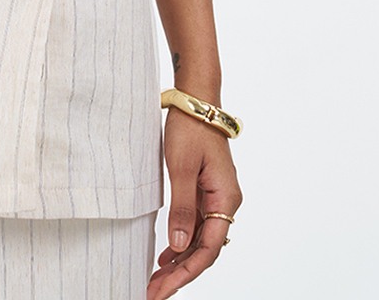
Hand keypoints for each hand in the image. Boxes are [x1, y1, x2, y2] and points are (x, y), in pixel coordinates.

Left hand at [146, 108, 240, 298]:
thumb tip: (179, 247)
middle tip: (153, 291)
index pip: (208, 250)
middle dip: (180, 274)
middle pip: (205, 250)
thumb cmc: (190, 128)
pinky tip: (167, 254)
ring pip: (200, 239)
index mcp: (226, 198)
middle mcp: (225, 201)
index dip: (185, 274)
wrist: (195, 98)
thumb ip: (181, 208)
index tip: (162, 289)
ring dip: (180, 261)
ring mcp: (216, 196)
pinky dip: (181, 241)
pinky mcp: (205, 189)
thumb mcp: (180, 168)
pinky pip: (196, 224)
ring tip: (156, 279)